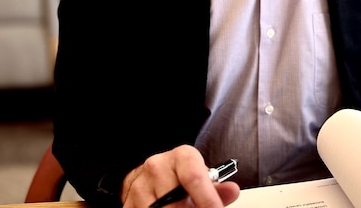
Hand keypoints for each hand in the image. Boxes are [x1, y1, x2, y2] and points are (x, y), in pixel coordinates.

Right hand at [121, 145, 240, 207]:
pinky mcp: (129, 204)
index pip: (194, 177)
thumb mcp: (199, 174)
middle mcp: (157, 168)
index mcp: (180, 157)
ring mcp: (140, 187)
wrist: (147, 177)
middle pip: (177, 202)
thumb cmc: (179, 177)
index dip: (207, 199)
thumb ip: (217, 186)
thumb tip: (232, 191)